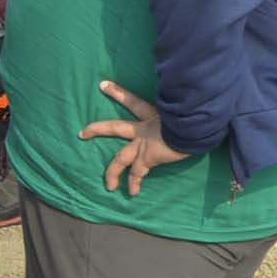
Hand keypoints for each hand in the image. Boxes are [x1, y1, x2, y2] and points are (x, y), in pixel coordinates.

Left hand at [78, 78, 189, 196]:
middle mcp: (144, 128)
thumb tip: (193, 91)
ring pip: (120, 159)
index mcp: (153, 114)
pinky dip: (134, 183)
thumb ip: (180, 104)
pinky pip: (137, 173)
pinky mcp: (148, 158)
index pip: (132, 101)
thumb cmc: (193, 115)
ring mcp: (144, 145)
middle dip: (98, 129)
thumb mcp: (183, 106)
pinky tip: (132, 192)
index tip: (102, 85)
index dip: (118, 92)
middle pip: (115, 127)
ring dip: (112, 172)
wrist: (194, 127)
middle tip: (82, 133)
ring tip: (109, 185)